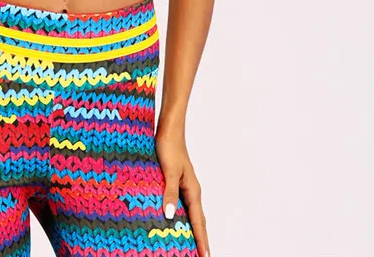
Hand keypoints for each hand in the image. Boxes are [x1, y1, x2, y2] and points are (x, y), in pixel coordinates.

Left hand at [154, 127, 209, 256]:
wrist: (169, 128)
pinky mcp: (177, 180)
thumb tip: (171, 215)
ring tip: (194, 244)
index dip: (201, 240)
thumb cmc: (169, 146)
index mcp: (192, 190)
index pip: (198, 221)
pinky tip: (177, 220)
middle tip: (203, 255)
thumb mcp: (168, 171)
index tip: (205, 256)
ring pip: (192, 213)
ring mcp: (185, 185)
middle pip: (199, 220)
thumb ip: (170, 193)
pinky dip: (184, 216)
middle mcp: (192, 190)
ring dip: (194, 228)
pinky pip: (184, 204)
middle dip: (201, 238)